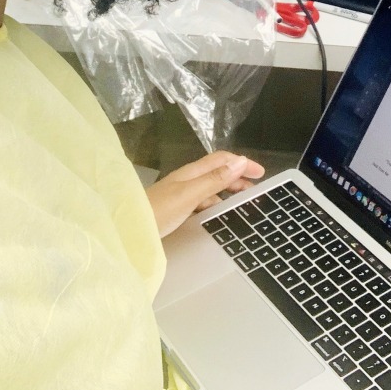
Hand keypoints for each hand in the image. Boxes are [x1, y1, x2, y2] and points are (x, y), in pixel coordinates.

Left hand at [146, 151, 264, 237]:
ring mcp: (181, 193)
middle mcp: (187, 179)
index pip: (222, 160)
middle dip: (238, 176)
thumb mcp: (190, 195)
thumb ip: (215, 179)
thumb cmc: (159, 211)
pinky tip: (218, 214)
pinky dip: (216, 203)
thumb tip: (240, 161)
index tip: (261, 173)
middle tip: (256, 189)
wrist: (130, 230)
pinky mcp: (176, 207)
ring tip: (241, 202)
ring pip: (211, 186)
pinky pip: (203, 200)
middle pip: (218, 171)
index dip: (242, 163)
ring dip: (228, 190)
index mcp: (192, 172)